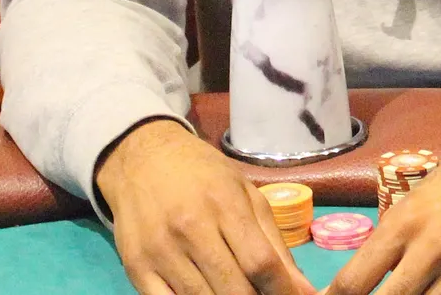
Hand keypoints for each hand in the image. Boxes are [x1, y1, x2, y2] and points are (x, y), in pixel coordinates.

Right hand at [96, 118, 316, 294]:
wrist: (142, 159)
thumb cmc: (202, 175)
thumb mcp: (245, 194)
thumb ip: (275, 243)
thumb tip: (304, 290)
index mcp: (224, 204)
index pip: (261, 263)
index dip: (282, 290)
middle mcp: (190, 228)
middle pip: (234, 290)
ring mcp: (160, 250)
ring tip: (235, 292)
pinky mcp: (135, 267)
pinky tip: (203, 294)